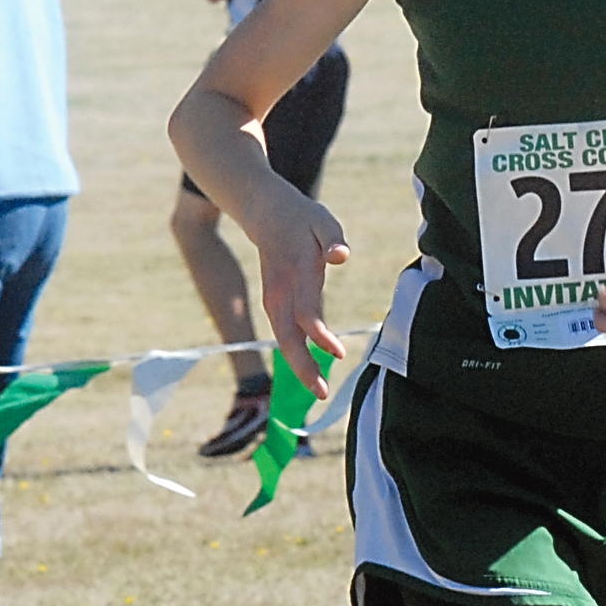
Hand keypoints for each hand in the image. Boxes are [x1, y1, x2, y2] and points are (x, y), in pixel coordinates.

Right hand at [249, 178, 351, 393]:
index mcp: (295, 272)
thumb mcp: (322, 219)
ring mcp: (273, 298)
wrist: (264, 211)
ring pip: (283, 339)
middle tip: (322, 393)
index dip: (320, 335)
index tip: (339, 352)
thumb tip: (341, 256)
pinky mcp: (273, 302)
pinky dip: (296, 353)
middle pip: (288, 336)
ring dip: (300, 366)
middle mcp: (280, 291)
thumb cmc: (301, 217)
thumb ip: (333, 238)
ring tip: (319, 389)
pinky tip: (311, 370)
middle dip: (303, 366)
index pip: (306, 312)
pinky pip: (284, 333)